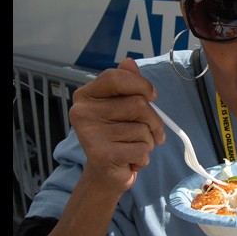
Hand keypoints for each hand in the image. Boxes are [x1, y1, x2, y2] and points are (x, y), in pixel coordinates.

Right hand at [69, 58, 165, 195]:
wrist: (105, 173)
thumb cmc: (118, 134)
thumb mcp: (122, 105)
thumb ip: (127, 83)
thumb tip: (128, 62)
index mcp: (85, 95)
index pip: (115, 77)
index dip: (140, 84)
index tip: (152, 95)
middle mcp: (82, 113)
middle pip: (138, 104)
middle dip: (154, 120)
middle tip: (151, 132)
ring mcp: (90, 135)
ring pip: (143, 129)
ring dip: (148, 141)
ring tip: (133, 147)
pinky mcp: (101, 156)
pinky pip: (142, 148)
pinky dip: (144, 156)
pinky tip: (130, 160)